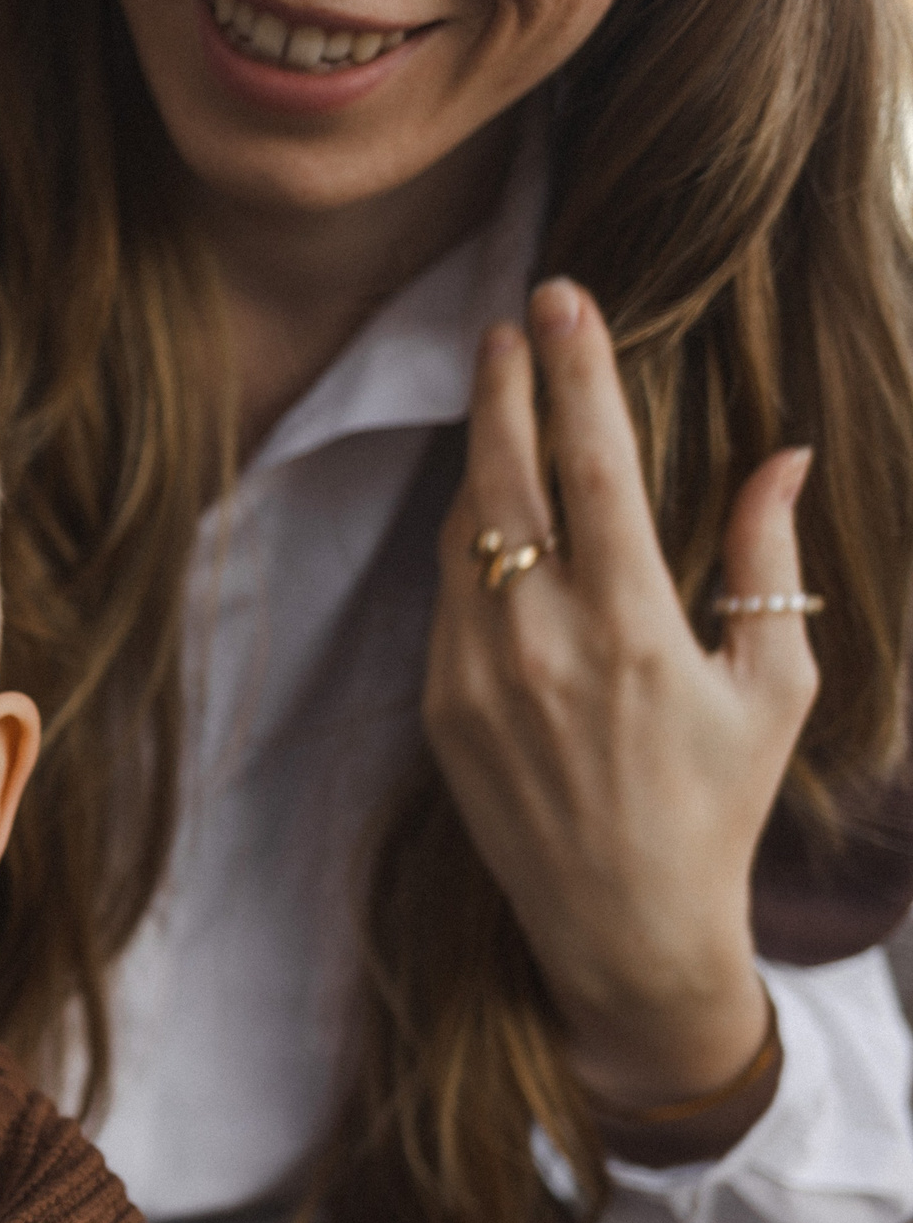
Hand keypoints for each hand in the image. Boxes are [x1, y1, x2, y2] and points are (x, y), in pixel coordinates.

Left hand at [422, 278, 817, 1146]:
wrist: (621, 922)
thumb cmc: (716, 803)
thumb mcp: (774, 682)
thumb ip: (767, 558)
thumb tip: (783, 452)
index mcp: (631, 626)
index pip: (592, 464)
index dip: (574, 371)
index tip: (560, 300)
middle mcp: (540, 642)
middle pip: (504, 477)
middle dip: (502, 386)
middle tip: (505, 321)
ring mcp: (476, 675)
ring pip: (464, 530)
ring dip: (480, 455)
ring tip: (497, 392)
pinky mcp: (439, 707)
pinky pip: (447, 594)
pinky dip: (467, 536)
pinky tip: (486, 499)